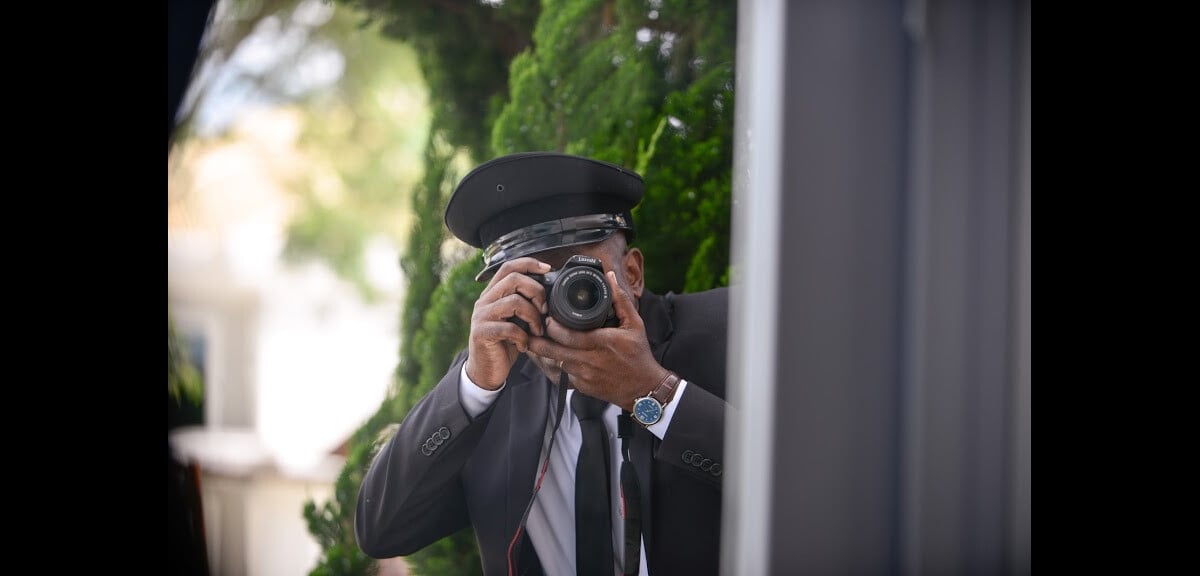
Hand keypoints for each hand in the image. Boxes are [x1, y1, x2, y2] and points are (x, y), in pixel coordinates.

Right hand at [466, 257, 550, 389]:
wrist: (486, 371)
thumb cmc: (505, 344)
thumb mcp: (517, 320)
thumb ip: (526, 305)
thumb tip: (551, 293)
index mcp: (493, 294)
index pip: (508, 267)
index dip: (529, 263)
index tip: (547, 269)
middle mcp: (484, 301)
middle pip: (513, 279)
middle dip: (536, 292)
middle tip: (544, 310)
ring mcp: (481, 316)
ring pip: (514, 302)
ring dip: (533, 317)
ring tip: (537, 332)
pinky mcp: (482, 333)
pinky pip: (510, 328)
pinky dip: (523, 338)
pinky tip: (524, 346)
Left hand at [528, 269, 668, 410]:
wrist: (644, 387)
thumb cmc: (639, 354)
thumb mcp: (634, 324)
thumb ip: (620, 300)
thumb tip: (610, 277)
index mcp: (602, 342)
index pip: (568, 335)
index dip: (552, 327)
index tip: (546, 318)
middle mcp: (590, 360)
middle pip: (555, 351)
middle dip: (539, 340)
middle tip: (533, 329)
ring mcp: (585, 376)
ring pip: (555, 364)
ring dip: (544, 353)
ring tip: (534, 341)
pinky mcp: (583, 387)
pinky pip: (561, 376)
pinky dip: (553, 366)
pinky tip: (548, 358)